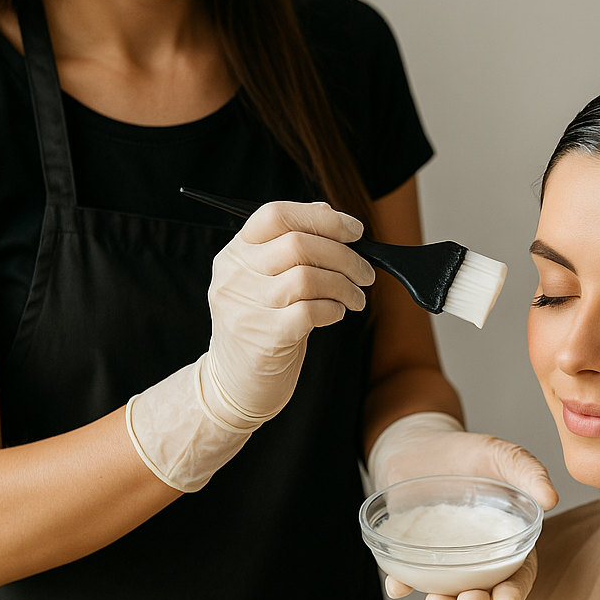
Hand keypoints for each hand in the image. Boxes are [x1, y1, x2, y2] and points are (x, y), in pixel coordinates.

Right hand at [204, 201, 374, 428]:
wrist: (234, 384)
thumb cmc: (260, 326)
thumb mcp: (264, 281)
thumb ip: (289, 248)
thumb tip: (331, 216)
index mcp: (235, 253)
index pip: (275, 215)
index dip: (322, 217)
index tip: (353, 230)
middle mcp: (235, 275)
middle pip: (298, 244)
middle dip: (345, 256)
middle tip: (365, 273)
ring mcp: (247, 306)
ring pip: (308, 277)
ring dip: (345, 286)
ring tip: (356, 298)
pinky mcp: (265, 337)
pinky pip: (311, 311)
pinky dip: (333, 309)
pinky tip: (336, 314)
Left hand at [370, 412, 557, 599]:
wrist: (418, 443)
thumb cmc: (467, 453)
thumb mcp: (501, 456)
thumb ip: (529, 473)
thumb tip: (551, 498)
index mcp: (505, 540)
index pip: (516, 574)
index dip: (515, 590)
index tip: (507, 598)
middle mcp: (475, 558)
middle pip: (481, 592)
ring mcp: (442, 560)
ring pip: (445, 592)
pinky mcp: (409, 555)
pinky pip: (405, 576)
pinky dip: (401, 585)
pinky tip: (398, 586)